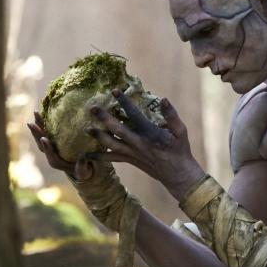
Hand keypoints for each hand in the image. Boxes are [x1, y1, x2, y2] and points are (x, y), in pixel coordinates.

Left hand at [27, 112, 107, 182]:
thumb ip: (82, 167)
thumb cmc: (84, 170)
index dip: (47, 148)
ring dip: (38, 125)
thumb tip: (82, 157)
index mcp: (56, 163)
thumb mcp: (84, 171)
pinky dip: (43, 122)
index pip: (50, 155)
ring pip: (41, 135)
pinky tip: (43, 111)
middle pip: (41, 144)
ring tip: (36, 112)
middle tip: (31, 123)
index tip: (45, 139)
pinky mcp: (53, 140)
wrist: (81, 168)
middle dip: (36, 134)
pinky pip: (46, 130)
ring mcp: (50, 146)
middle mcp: (51, 154)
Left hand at [87, 92, 205, 200]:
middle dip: (104, 118)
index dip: (124, 102)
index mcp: (151, 134)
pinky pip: (112, 158)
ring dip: (98, 136)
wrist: (177, 175)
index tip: (114, 91)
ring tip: (86, 129)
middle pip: (118, 130)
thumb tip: (163, 99)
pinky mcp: (130, 160)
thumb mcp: (181, 131)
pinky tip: (86, 154)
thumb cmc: (180, 150)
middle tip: (92, 108)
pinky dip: (98, 156)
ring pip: (111, 144)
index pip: (135, 115)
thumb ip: (171, 115)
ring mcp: (132, 154)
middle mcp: (139, 144)